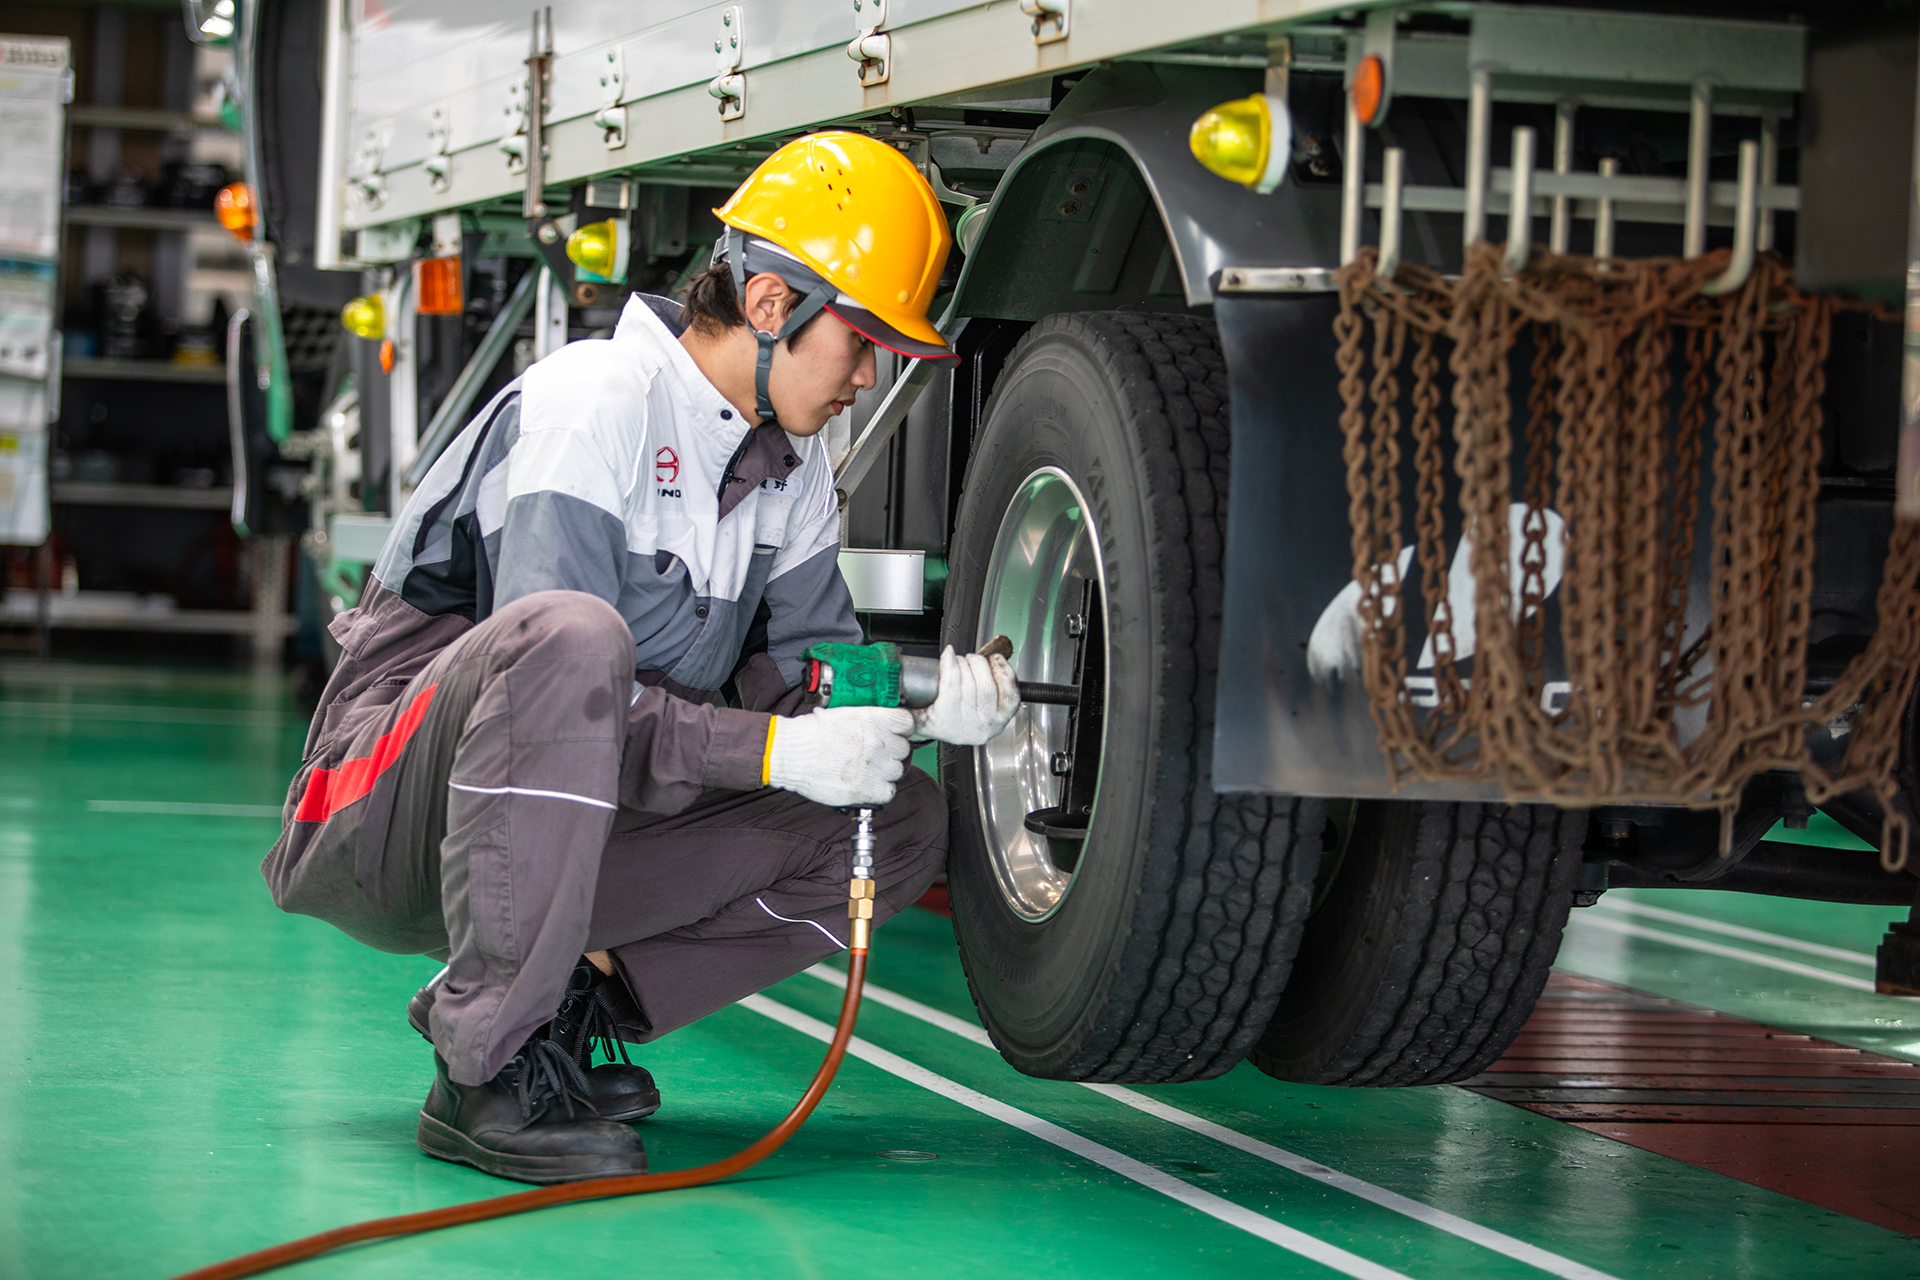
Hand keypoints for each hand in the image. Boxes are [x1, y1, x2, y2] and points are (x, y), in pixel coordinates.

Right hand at [767, 706, 913, 806]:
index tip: (893, 734)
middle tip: (873, 755)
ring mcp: (874, 766)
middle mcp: (878, 742)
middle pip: (903, 749)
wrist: (790, 754)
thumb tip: (882, 724)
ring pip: (897, 771)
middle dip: (890, 752)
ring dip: (885, 772)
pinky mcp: (866, 789)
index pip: (906, 723)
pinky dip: (880, 792)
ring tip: (867, 771)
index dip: (900, 730)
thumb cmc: (810, 734)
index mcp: (873, 719)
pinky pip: (888, 792)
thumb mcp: (842, 714)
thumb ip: (867, 719)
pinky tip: (867, 785)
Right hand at [911, 646, 1020, 745]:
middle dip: (964, 663)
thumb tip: (886, 692)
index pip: (952, 688)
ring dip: (981, 665)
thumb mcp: (916, 715)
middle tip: (959, 659)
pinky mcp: (1007, 715)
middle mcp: (971, 725)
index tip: (947, 653)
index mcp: (947, 723)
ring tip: (973, 661)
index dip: (950, 665)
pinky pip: (1010, 691)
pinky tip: (995, 663)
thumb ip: (901, 706)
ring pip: (989, 684)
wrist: (958, 732)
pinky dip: (1004, 672)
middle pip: (970, 683)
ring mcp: (992, 721)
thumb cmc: (939, 719)